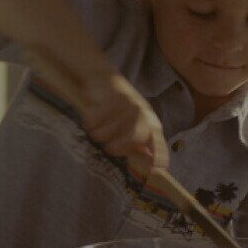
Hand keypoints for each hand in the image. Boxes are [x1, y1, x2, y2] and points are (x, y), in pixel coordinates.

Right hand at [24, 53, 166, 179]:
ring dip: (100, 134)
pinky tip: (90, 121)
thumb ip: (138, 143)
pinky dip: (91, 123)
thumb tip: (146, 167)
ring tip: (96, 132)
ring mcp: (127, 104)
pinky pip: (97, 120)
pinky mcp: (111, 97)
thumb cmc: (118, 108)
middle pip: (134, 136)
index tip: (153, 170)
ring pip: (110, 131)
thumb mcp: (131, 125)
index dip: (157, 155)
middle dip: (120, 146)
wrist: (104, 77)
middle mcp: (142, 112)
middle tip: (109, 148)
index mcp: (150, 121)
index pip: (157, 141)